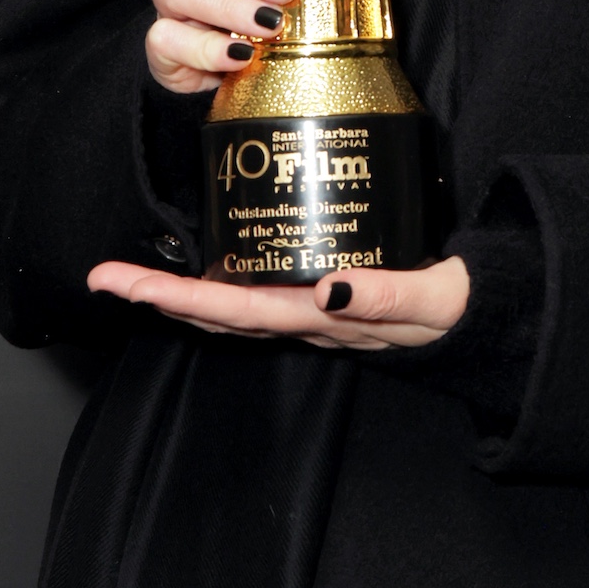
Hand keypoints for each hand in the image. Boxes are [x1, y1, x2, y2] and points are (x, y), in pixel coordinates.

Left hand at [86, 255, 469, 349]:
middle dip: (159, 297)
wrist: (485, 317)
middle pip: (219, 314)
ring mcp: (311, 312)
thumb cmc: (460, 308)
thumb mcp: (435, 301)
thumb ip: (388, 298)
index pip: (240, 311)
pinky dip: (218, 285)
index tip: (134, 286)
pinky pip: (257, 295)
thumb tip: (330, 290)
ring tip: (129, 277)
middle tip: (104, 277)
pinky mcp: (321, 296)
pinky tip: (201, 267)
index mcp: (327, 320)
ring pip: (231, 308)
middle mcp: (308, 320)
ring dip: (179, 294)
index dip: (182, 299)